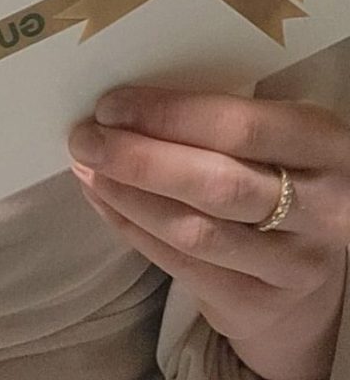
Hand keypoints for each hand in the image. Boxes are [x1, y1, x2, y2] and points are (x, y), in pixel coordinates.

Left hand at [69, 87, 349, 379]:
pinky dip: (130, 227)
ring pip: (194, 230)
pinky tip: (101, 199)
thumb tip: (123, 106)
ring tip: (85, 166)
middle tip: (85, 138)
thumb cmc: (273, 174)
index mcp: (323, 145)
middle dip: (138, 158)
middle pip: (216, 183)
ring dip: (126, 195)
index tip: (110, 105)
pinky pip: (180, 265)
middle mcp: (323, 208)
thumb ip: (217, 119)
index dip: (168, 115)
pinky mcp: (259, 304)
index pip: (241, 126)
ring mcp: (295, 264)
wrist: (306, 263)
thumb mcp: (271, 138)